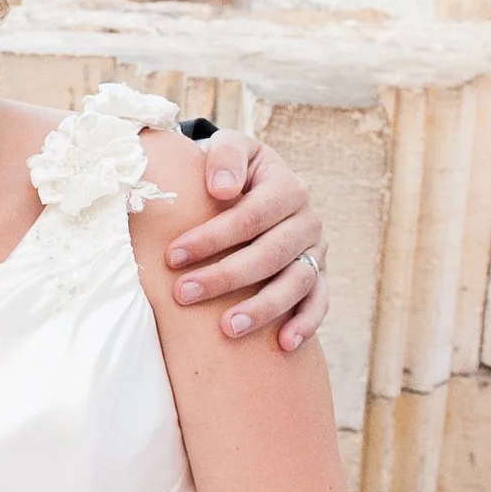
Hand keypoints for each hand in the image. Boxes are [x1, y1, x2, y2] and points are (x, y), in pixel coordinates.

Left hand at [166, 130, 326, 352]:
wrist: (254, 183)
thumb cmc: (231, 170)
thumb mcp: (228, 147)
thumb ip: (225, 156)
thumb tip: (222, 189)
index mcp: (286, 186)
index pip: (251, 216)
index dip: (211, 238)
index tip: (172, 257)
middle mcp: (307, 219)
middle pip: (270, 254)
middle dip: (225, 276)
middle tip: (184, 294)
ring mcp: (315, 250)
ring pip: (296, 283)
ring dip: (263, 308)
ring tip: (227, 328)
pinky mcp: (318, 276)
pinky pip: (318, 302)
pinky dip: (305, 323)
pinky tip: (284, 344)